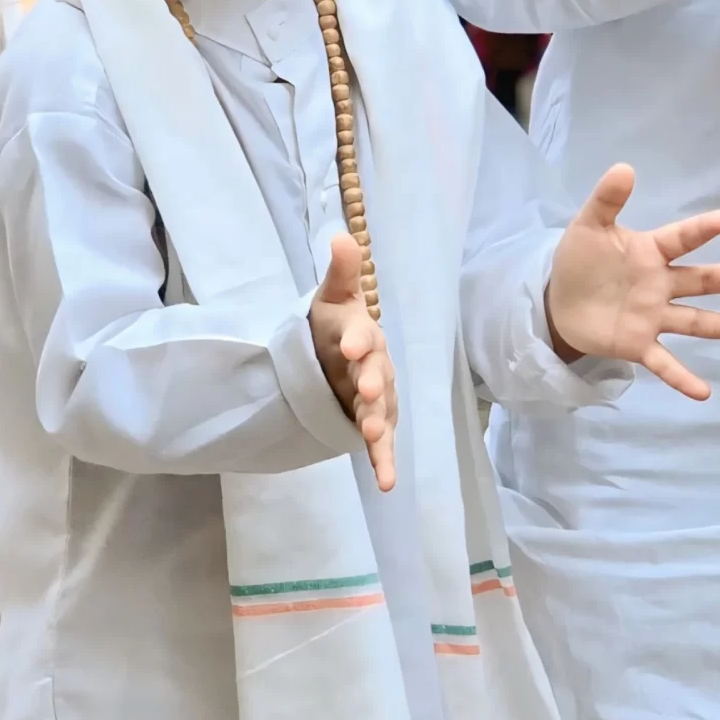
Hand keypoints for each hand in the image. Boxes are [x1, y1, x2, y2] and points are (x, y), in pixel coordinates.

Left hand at [309, 234, 396, 490]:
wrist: (339, 355)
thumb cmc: (334, 325)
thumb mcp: (332, 298)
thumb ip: (340, 273)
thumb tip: (341, 237)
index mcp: (362, 333)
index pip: (361, 333)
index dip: (357, 338)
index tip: (349, 344)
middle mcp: (375, 365)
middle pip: (375, 373)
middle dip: (371, 381)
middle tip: (364, 389)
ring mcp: (377, 397)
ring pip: (381, 409)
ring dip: (378, 421)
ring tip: (372, 434)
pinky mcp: (375, 423)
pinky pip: (382, 443)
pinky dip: (385, 461)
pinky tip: (387, 483)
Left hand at [544, 164, 719, 402]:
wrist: (559, 301)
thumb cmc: (581, 260)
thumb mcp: (588, 227)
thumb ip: (606, 201)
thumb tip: (624, 168)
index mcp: (650, 253)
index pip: (679, 240)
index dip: (699, 230)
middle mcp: (660, 285)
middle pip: (698, 281)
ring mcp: (653, 316)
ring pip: (691, 321)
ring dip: (717, 326)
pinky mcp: (639, 344)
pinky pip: (664, 362)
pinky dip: (682, 378)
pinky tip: (704, 392)